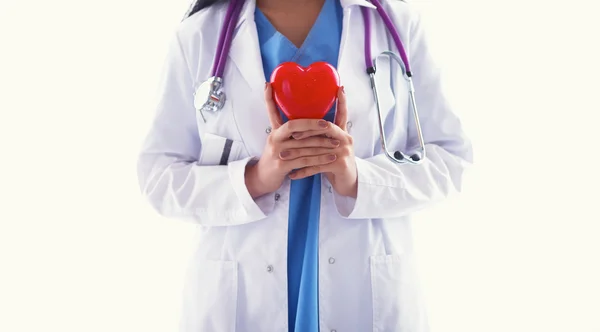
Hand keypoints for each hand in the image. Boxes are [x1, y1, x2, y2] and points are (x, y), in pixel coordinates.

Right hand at [245, 83, 339, 197]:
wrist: (263, 179)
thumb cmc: (276, 158)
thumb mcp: (278, 142)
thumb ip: (288, 132)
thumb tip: (306, 121)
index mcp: (274, 131)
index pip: (272, 111)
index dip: (270, 99)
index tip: (273, 87)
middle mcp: (274, 138)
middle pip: (293, 126)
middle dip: (312, 124)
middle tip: (328, 124)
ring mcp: (277, 152)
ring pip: (303, 145)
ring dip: (322, 144)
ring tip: (337, 143)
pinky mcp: (282, 165)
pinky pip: (304, 160)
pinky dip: (319, 159)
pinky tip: (330, 158)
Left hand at [287, 87, 357, 197]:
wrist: (348, 183)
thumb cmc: (334, 163)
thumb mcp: (330, 147)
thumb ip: (321, 135)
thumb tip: (299, 126)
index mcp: (342, 132)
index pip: (342, 113)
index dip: (342, 101)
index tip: (339, 88)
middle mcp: (345, 139)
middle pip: (324, 128)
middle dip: (305, 130)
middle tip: (290, 133)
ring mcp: (344, 151)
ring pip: (317, 148)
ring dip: (298, 153)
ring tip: (283, 156)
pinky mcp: (340, 164)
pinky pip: (317, 166)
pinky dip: (303, 171)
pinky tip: (292, 174)